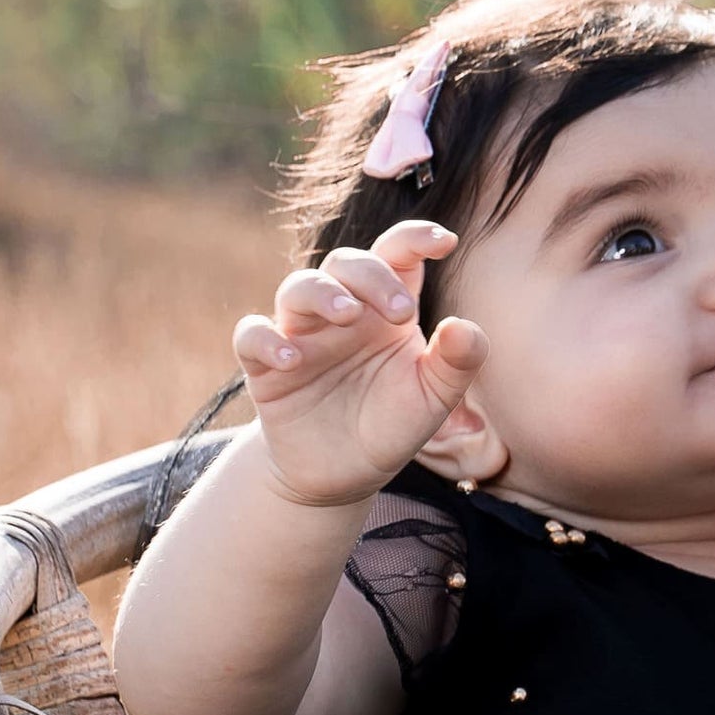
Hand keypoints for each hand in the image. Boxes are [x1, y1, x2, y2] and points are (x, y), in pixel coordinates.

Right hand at [231, 221, 487, 510]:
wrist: (343, 476)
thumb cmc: (390, 425)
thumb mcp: (433, 399)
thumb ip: (456, 363)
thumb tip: (464, 326)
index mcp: (384, 309)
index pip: (395, 255)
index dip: (416, 238)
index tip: (444, 241)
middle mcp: (342, 313)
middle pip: (346, 263)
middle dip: (372, 276)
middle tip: (401, 311)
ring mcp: (300, 335)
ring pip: (298, 288)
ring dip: (322, 293)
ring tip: (347, 314)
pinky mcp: (265, 367)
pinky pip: (251, 335)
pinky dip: (266, 339)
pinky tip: (292, 359)